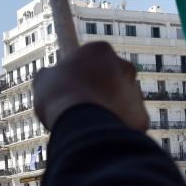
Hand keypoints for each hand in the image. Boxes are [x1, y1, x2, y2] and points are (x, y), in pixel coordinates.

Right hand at [33, 41, 148, 131]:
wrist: (82, 123)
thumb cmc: (60, 96)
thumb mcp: (44, 80)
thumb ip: (52, 75)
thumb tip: (51, 77)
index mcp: (101, 51)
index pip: (92, 60)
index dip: (79, 75)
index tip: (69, 88)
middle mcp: (124, 66)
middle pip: (111, 79)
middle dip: (99, 91)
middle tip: (81, 107)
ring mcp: (136, 92)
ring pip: (122, 102)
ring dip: (109, 110)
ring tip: (89, 124)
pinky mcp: (141, 116)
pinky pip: (129, 123)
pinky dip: (118, 129)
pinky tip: (101, 134)